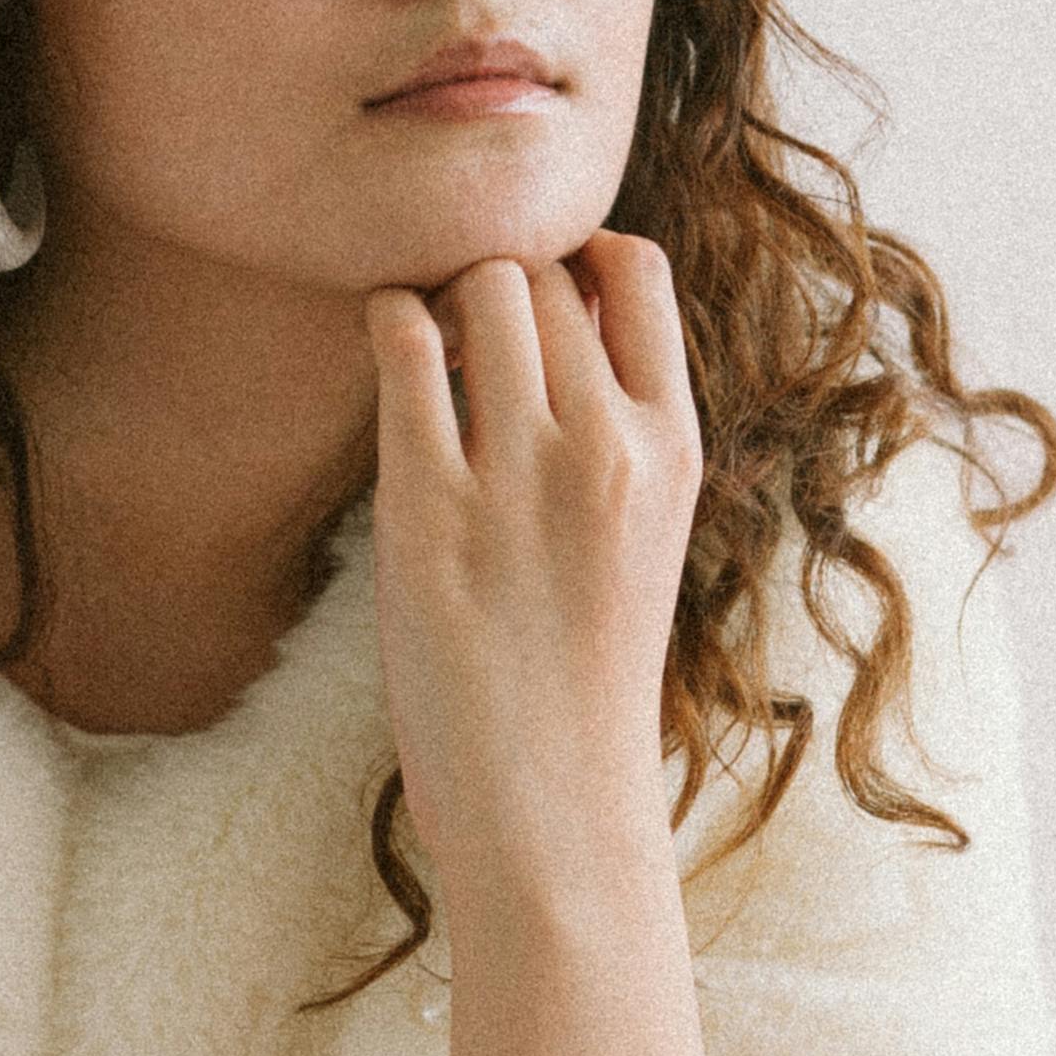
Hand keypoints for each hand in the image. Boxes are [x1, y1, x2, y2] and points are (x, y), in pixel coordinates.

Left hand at [362, 233, 701, 917]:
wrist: (549, 799)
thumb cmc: (582, 671)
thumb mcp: (642, 535)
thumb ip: (616, 433)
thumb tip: (558, 318)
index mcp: (672, 449)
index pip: (635, 271)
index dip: (576, 256)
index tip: (539, 297)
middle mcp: (605, 446)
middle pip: (542, 272)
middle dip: (493, 283)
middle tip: (458, 339)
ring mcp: (518, 475)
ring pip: (478, 288)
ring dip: (439, 299)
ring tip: (425, 354)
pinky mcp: (428, 507)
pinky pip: (399, 346)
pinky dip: (384, 323)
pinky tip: (383, 359)